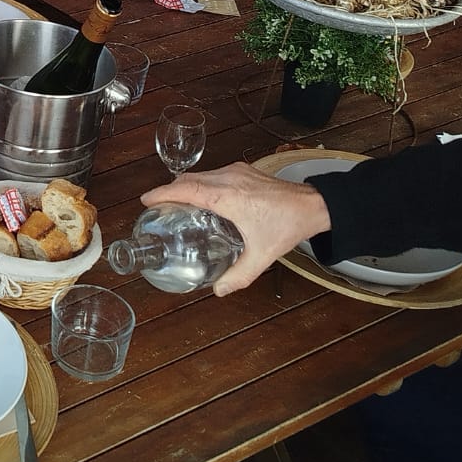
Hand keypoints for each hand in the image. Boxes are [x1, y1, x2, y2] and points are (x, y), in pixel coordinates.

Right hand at [139, 163, 330, 294]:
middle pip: (188, 179)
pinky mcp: (244, 170)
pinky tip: (204, 200)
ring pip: (201, 175)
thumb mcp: (261, 255)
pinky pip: (213, 173)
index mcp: (227, 196)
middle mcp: (228, 178)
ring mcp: (236, 171)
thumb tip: (217, 290)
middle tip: (158, 208)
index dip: (162, 193)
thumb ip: (238, 275)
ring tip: (177, 205)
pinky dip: (201, 183)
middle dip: (170, 191)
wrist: (314, 205)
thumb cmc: (287, 225)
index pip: (185, 189)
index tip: (146, 201)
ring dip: (186, 186)